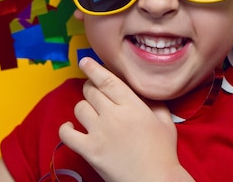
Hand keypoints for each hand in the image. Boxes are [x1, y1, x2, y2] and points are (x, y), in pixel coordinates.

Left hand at [59, 57, 193, 181]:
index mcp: (132, 106)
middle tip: (93, 91)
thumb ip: (154, 104)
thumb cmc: (163, 152)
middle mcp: (113, 115)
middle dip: (90, 88)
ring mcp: (99, 132)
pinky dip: (66, 129)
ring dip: (83, 108)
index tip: (85, 61)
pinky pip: (68, 134)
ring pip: (80, 108)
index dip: (94, 68)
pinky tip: (71, 128)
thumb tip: (144, 92)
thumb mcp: (165, 122)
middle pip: (91, 91)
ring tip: (89, 113)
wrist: (155, 181)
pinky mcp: (90, 150)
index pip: (107, 80)